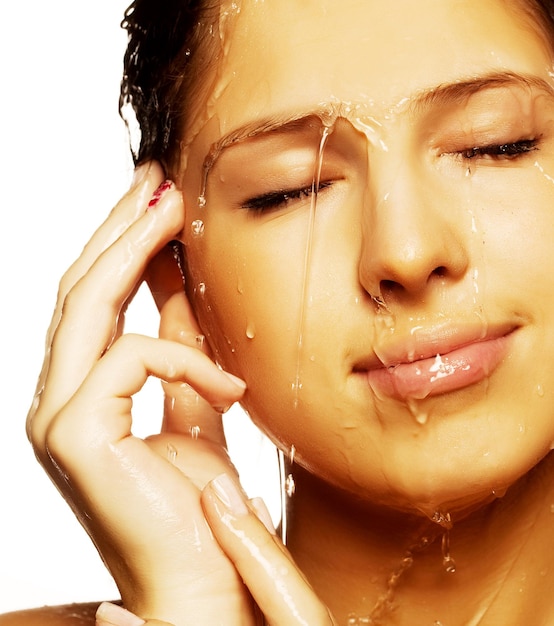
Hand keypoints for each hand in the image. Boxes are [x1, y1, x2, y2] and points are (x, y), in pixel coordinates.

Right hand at [27, 162, 252, 623]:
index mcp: (84, 389)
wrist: (204, 581)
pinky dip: (184, 359)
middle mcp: (57, 397)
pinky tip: (229, 385)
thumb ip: (179, 347)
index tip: (157, 196)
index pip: (95, 298)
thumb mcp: (194, 403)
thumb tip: (179, 285)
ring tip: (173, 208)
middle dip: (120, 228)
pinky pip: (128, 361)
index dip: (122, 242)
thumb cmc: (200, 501)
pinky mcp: (74, 438)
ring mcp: (56, 417)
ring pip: (87, 307)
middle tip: (158, 178)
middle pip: (81, 289)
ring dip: (133, 250)